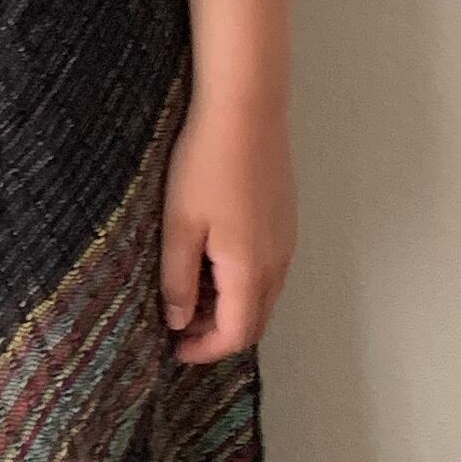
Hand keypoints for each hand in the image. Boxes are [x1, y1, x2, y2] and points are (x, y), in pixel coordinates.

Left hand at [158, 90, 295, 362]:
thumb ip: (178, 280)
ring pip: (262, 295)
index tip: (174, 349)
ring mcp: (286, 240)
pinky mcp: (284, 220)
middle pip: (254, 321)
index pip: (236, 335)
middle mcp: (277, 262)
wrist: (245, 110)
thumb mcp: (179, 226)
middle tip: (177, 326)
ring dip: (228, 306)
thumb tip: (178, 321)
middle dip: (217, 334)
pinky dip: (240, 282)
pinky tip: (210, 259)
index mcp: (250, 270)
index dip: (205, 351)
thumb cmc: (206, 165)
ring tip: (187, 290)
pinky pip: (266, 269)